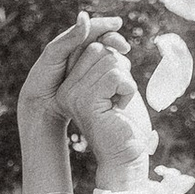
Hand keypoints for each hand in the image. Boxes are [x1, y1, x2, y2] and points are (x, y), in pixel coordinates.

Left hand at [18, 15, 118, 132]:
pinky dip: (115, 71)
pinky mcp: (94, 81)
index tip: (117, 25)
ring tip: (123, 59)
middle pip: (105, 40)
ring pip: (109, 56)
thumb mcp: (54, 55)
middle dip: (116, 41)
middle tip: (124, 47)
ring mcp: (89, 66)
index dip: (106, 25)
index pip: (94, 27)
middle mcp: (83, 51)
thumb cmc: (43, 78)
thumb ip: (70, 38)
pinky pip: (108, 72)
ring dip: (118, 56)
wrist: (41, 106)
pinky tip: (120, 74)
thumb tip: (85, 15)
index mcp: (73, 41)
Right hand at [58, 35, 153, 182]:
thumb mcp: (116, 84)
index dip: (112, 57)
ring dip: (125, 82)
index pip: (92, 46)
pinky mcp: (87, 102)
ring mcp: (74, 94)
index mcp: (70, 84)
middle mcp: (66, 88)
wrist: (126, 157)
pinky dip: (128, 90)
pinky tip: (120, 108)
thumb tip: (112, 36)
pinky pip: (116, 75)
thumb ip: (109, 61)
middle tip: (117, 97)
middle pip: (99, 49)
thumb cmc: (125, 124)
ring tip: (118, 105)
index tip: (116, 85)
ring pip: (110, 60)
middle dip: (119, 69)